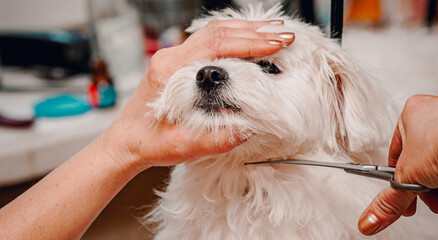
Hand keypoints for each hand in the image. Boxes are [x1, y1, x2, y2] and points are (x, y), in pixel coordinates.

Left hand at [97, 19, 294, 171]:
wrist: (125, 142)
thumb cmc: (149, 143)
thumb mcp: (186, 146)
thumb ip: (220, 137)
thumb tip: (252, 126)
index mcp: (170, 72)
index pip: (215, 46)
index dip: (249, 44)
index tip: (276, 44)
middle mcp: (170, 58)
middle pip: (216, 32)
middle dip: (254, 32)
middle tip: (284, 35)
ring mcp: (172, 58)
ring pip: (212, 32)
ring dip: (244, 31)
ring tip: (273, 31)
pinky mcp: (176, 63)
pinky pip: (206, 41)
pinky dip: (232, 37)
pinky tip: (248, 39)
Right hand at [358, 91, 437, 234]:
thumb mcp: (408, 176)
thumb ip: (392, 197)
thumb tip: (374, 216)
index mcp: (412, 112)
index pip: (398, 153)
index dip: (401, 178)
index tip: (405, 193)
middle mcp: (435, 110)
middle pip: (424, 157)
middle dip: (427, 183)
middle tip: (430, 197)